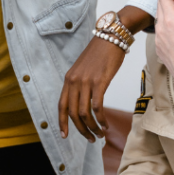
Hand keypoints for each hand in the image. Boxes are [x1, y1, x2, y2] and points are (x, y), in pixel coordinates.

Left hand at [59, 5, 149, 140]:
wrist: (111, 36)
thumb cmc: (100, 53)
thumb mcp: (83, 69)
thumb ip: (80, 84)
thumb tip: (82, 102)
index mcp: (68, 79)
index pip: (61, 106)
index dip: (62, 123)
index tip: (64, 136)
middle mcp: (74, 81)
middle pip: (73, 113)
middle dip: (81, 130)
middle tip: (90, 138)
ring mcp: (86, 82)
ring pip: (84, 113)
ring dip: (92, 127)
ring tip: (99, 134)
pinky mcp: (99, 82)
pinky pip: (97, 107)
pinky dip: (101, 119)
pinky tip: (105, 125)